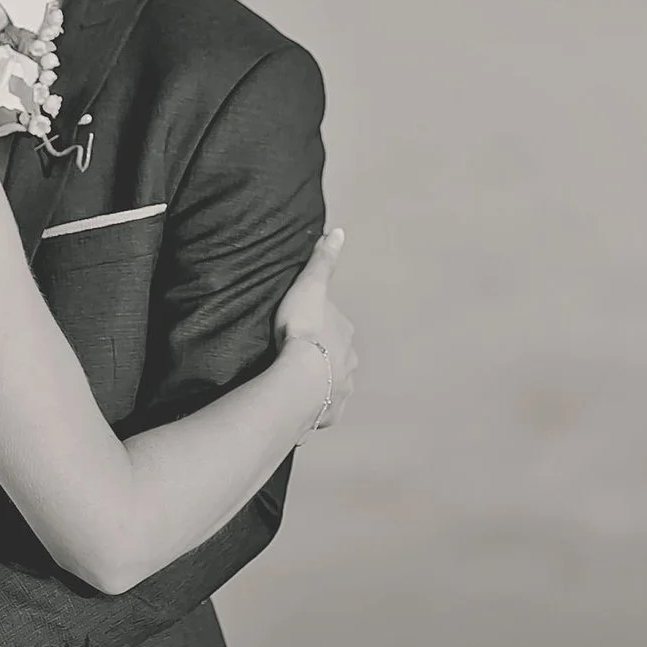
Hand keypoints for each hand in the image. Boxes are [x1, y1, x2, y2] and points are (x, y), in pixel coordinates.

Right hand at [274, 227, 355, 432]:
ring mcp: (340, 390)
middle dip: (325, 357)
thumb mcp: (311, 287)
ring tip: (297, 385)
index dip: (321, 324)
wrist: (298, 379)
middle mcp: (349, 362)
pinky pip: (321, 411)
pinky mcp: (328, 414)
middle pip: (338, 356)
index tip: (304, 326)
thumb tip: (338, 232)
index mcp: (345, 333)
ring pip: (332, 385)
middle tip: (299, 357)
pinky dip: (313, 409)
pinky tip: (299, 410)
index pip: (336, 325)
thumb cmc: (303, 331)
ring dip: (320, 384)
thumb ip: (323, 261)